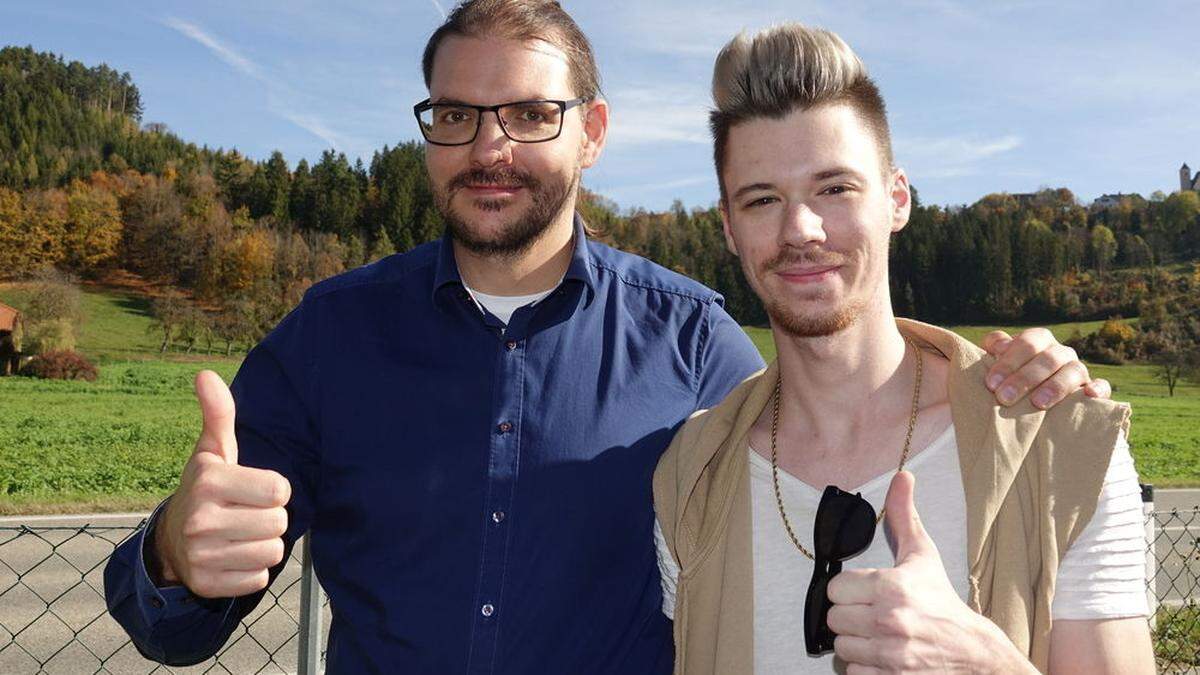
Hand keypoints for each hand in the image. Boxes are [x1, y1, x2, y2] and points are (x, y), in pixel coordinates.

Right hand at [155, 370, 291, 597]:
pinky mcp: (206, 585)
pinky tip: (232, 557)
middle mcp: (201, 520)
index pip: (280, 490)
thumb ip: (218, 415)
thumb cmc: (206, 489)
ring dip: (263, 544)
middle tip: (245, 514)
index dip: (273, 490)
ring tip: (239, 534)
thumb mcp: (213, 452)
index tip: (252, 489)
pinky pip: (258, 579)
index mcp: (209, 481)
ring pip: (272, 552)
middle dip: (270, 518)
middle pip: (279, 523)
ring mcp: (202, 555)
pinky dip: (252, 571)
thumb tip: (205, 375)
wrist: (172, 541)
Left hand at [825, 472, 1032, 673]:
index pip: (835, 588)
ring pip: (841, 648)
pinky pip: (852, 673)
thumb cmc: (942, 603)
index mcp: (892, 587)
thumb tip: (902, 477)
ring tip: (878, 636)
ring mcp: (889, 656)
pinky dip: (864, 668)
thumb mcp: (922, 556)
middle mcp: (889, 622)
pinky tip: (882, 657)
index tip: (864, 592)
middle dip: (850, 617)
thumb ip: (903, 515)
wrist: (973, 653)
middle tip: (871, 615)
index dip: (848, 590)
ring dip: (856, 644)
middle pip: (833, 619)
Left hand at [981, 328, 1111, 408]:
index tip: (991, 384)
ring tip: (1037, 403)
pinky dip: (1098, 389)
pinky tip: (1089, 395)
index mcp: (1039, 340)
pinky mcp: (1092, 389)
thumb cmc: (1008, 377)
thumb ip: (994, 347)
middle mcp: (1060, 352)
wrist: (1028, 401)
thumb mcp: (997, 360)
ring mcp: (1078, 370)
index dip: (1009, 362)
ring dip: (1055, 386)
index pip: (1028, 343)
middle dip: (1024, 379)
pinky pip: (1102, 386)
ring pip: (1073, 371)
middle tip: (1004, 398)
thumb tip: (1000, 347)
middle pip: (1048, 359)